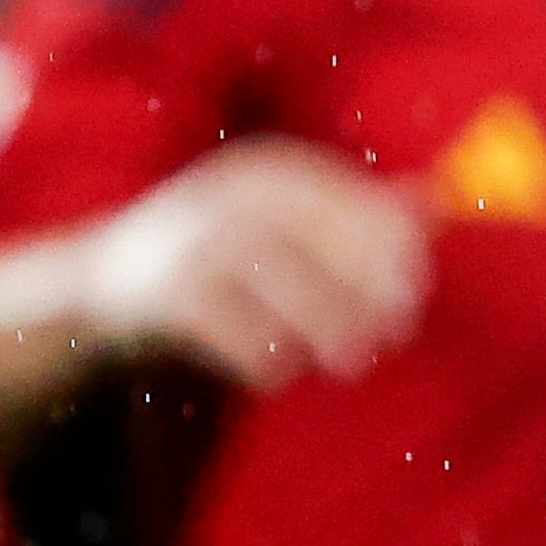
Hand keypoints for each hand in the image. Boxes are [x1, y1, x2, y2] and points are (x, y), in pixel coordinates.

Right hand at [80, 140, 428, 389]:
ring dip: (325, 329)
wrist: (105, 278)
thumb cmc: (223, 251)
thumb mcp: (286, 220)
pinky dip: (264, 358)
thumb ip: (358, 211)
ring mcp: (192, 240)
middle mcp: (229, 194)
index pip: (346, 199)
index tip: (416, 292)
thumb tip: (440, 200)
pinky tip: (276, 372)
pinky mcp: (164, 291)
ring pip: (280, 287)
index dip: (390, 248)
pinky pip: (234, 330)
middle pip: (316, 241)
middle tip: (393, 336)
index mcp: (270, 172)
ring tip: (349, 362)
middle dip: (363, 293)